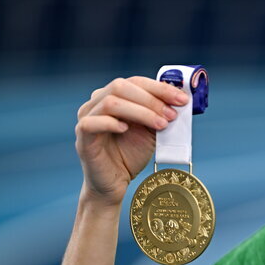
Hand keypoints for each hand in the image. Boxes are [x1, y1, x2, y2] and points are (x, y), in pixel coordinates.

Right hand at [74, 76, 188, 205]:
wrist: (115, 182)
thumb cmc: (130, 154)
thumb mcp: (151, 131)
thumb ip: (160, 114)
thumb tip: (180, 99)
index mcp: (113, 97)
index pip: (135, 82)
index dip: (160, 88)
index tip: (182, 100)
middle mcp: (97, 103)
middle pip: (121, 86)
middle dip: (151, 99)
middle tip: (171, 114)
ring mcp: (87, 118)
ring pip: (111, 102)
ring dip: (140, 112)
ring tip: (160, 125)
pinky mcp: (82, 137)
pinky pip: (91, 123)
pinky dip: (110, 123)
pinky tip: (126, 129)